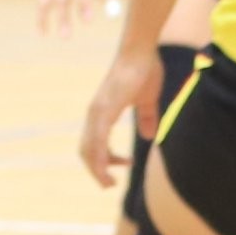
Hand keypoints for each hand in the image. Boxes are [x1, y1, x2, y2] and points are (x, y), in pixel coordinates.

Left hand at [82, 44, 163, 185]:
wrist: (141, 50)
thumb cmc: (144, 70)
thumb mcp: (148, 100)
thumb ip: (147, 117)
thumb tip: (149, 136)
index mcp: (103, 111)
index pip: (94, 143)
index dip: (106, 160)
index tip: (126, 165)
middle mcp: (95, 113)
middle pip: (87, 151)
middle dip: (97, 171)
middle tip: (111, 184)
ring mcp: (98, 111)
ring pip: (89, 149)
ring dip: (96, 170)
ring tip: (109, 184)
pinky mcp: (105, 110)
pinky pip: (98, 140)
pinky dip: (100, 157)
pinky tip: (107, 168)